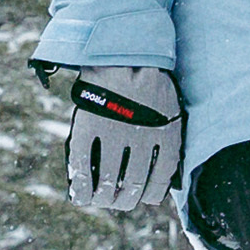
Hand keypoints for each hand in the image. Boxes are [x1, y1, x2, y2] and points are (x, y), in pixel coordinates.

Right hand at [53, 63, 183, 211]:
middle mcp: (142, 140)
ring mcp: (114, 134)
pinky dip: (80, 186)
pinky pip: (83, 166)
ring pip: (107, 182)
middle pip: (131, 187)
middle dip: (122, 200)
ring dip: (102, 197)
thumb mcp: (170, 108)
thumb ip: (168, 138)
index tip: (141, 197)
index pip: (159, 182)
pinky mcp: (89, 127)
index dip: (148, 195)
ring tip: (98, 199)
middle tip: (114, 200)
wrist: (123, 49)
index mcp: (167, 136)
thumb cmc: (149, 81)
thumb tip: (164, 176)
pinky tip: (79, 195)